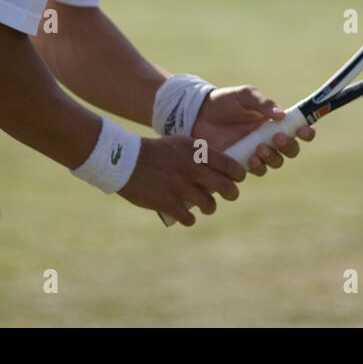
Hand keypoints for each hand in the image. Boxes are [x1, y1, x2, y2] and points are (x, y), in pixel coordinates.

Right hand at [116, 135, 243, 226]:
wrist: (124, 159)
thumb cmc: (155, 151)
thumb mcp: (180, 144)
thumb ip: (200, 154)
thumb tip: (221, 169)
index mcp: (196, 151)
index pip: (230, 165)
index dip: (238, 174)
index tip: (237, 179)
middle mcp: (192, 168)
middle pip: (226, 187)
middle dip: (232, 194)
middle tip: (230, 195)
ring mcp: (180, 187)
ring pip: (210, 205)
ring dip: (210, 207)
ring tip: (206, 207)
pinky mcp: (167, 203)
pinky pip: (189, 218)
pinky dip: (190, 219)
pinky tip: (187, 216)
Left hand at [192, 85, 314, 176]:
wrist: (197, 114)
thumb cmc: (224, 102)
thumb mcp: (244, 96)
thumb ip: (263, 103)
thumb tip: (282, 115)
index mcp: (273, 122)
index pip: (297, 130)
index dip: (306, 132)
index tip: (304, 130)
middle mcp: (268, 139)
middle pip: (290, 150)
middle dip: (289, 146)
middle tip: (277, 138)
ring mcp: (255, 153)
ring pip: (274, 163)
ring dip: (272, 158)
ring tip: (258, 148)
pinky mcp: (240, 164)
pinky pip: (255, 171)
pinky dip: (256, 167)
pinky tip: (248, 158)